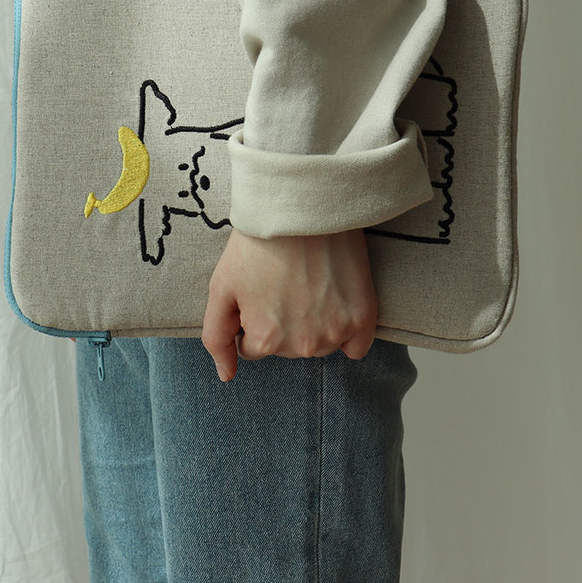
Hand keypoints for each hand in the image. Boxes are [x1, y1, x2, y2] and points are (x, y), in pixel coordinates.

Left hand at [202, 223, 377, 382]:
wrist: (303, 206)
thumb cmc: (257, 244)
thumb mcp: (221, 288)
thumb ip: (217, 338)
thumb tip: (226, 376)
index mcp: (266, 341)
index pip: (253, 347)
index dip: (253, 315)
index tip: (260, 286)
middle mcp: (302, 346)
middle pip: (286, 347)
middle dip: (281, 320)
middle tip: (284, 279)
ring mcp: (336, 333)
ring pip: (318, 344)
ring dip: (312, 323)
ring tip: (309, 282)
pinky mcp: (364, 318)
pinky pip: (355, 347)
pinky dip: (347, 331)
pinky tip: (336, 300)